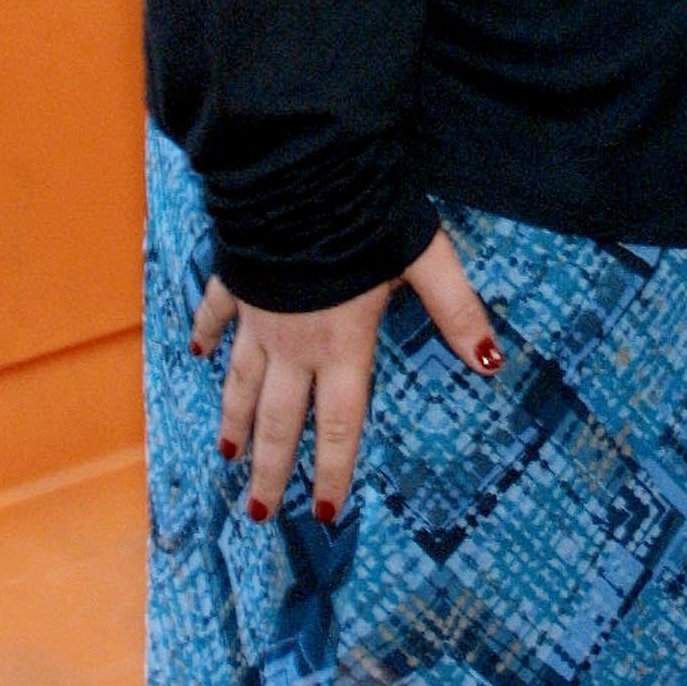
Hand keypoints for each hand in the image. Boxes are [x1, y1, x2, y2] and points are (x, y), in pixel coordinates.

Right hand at [193, 228, 500, 525]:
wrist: (301, 172)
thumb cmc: (366, 215)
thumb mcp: (424, 259)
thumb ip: (456, 310)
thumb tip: (490, 360)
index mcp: (341, 343)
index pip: (338, 422)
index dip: (332, 469)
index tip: (322, 513)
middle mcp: (294, 340)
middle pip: (279, 417)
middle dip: (271, 469)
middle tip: (258, 513)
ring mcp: (258, 313)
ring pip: (242, 379)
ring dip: (235, 419)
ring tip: (227, 454)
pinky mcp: (236, 279)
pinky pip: (217, 314)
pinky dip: (206, 335)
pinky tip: (197, 353)